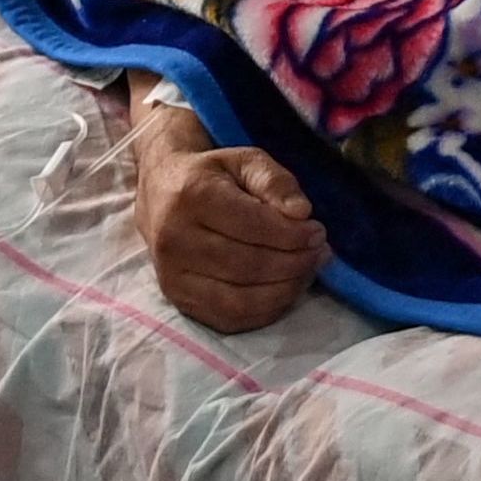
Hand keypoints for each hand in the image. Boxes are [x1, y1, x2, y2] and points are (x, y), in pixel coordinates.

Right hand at [128, 90, 324, 331]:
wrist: (161, 193)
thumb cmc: (212, 175)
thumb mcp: (246, 161)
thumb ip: (275, 181)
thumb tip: (302, 212)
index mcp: (193, 197)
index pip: (252, 226)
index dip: (292, 235)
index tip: (317, 232)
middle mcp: (175, 241)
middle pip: (248, 266)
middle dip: (294, 264)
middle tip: (319, 253)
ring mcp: (172, 276)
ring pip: (239, 300)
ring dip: (284, 291)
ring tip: (307, 272)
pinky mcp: (177, 301)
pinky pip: (228, 319)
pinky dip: (264, 312)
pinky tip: (284, 291)